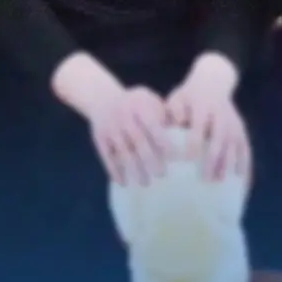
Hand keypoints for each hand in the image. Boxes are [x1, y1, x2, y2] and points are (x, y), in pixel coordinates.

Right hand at [58, 59, 170, 188]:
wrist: (102, 98)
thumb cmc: (135, 103)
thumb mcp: (149, 100)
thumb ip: (164, 114)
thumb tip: (183, 135)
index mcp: (139, 104)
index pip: (152, 125)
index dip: (163, 141)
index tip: (174, 157)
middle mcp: (122, 114)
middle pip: (137, 140)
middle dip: (149, 158)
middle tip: (161, 175)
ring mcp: (109, 126)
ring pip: (123, 151)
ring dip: (133, 168)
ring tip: (145, 183)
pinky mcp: (98, 137)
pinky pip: (107, 156)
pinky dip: (114, 170)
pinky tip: (122, 182)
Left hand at [163, 54, 249, 182]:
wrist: (213, 82)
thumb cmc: (188, 96)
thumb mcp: (177, 98)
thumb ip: (173, 112)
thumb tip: (169, 129)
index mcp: (203, 106)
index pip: (199, 127)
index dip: (194, 143)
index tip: (187, 160)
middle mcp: (222, 115)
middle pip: (219, 140)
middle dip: (214, 160)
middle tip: (206, 180)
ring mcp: (235, 124)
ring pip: (235, 147)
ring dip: (229, 166)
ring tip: (221, 184)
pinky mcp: (242, 131)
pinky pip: (246, 150)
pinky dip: (245, 167)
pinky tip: (243, 184)